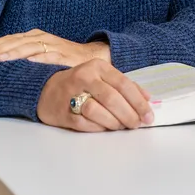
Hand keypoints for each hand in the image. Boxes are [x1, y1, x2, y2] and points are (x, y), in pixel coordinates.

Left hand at [0, 29, 110, 67]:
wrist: (92, 57)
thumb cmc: (62, 58)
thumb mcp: (40, 53)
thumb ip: (23, 56)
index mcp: (34, 37)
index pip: (9, 40)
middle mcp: (41, 39)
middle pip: (14, 43)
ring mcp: (53, 46)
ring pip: (28, 48)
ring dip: (12, 53)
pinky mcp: (63, 57)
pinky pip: (48, 57)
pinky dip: (36, 59)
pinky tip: (25, 63)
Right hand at [37, 59, 153, 131]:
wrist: (45, 90)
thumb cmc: (81, 84)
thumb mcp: (102, 77)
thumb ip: (125, 85)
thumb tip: (148, 98)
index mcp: (98, 66)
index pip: (124, 84)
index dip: (139, 102)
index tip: (149, 116)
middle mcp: (84, 77)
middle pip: (112, 98)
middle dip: (129, 115)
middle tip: (137, 124)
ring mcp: (71, 94)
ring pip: (98, 111)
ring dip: (115, 122)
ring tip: (121, 127)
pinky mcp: (63, 112)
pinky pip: (85, 123)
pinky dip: (99, 128)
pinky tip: (105, 128)